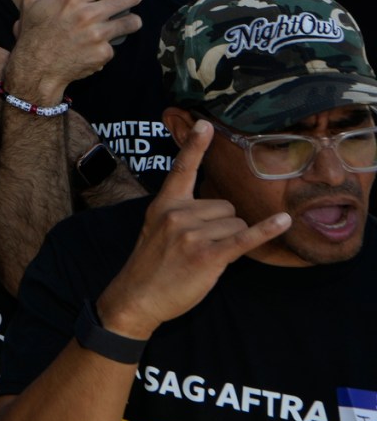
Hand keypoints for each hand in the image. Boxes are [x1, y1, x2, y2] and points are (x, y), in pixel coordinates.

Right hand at [4, 0, 153, 103]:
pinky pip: (118, 43)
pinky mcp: (104, 53)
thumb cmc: (34, 32)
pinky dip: (111, 42)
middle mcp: (88, 15)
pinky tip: (97, 43)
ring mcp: (98, 35)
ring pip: (132, 21)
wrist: (35, 68)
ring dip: (130, 19)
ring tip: (120, 20)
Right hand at [96, 121, 290, 338]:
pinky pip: (244, 238)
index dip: (195, 146)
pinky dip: (265, 230)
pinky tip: (283, 221)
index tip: (206, 124)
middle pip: (225, 206)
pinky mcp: (209, 255)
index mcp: (165, 204)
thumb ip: (179, 211)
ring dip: (230, 240)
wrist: (137, 296)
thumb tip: (219, 209)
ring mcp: (192, 234)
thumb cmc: (151, 264)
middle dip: (223, 225)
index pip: (182, 169)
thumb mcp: (156, 228)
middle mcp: (178, 214)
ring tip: (204, 257)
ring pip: (236, 223)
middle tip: (199, 246)